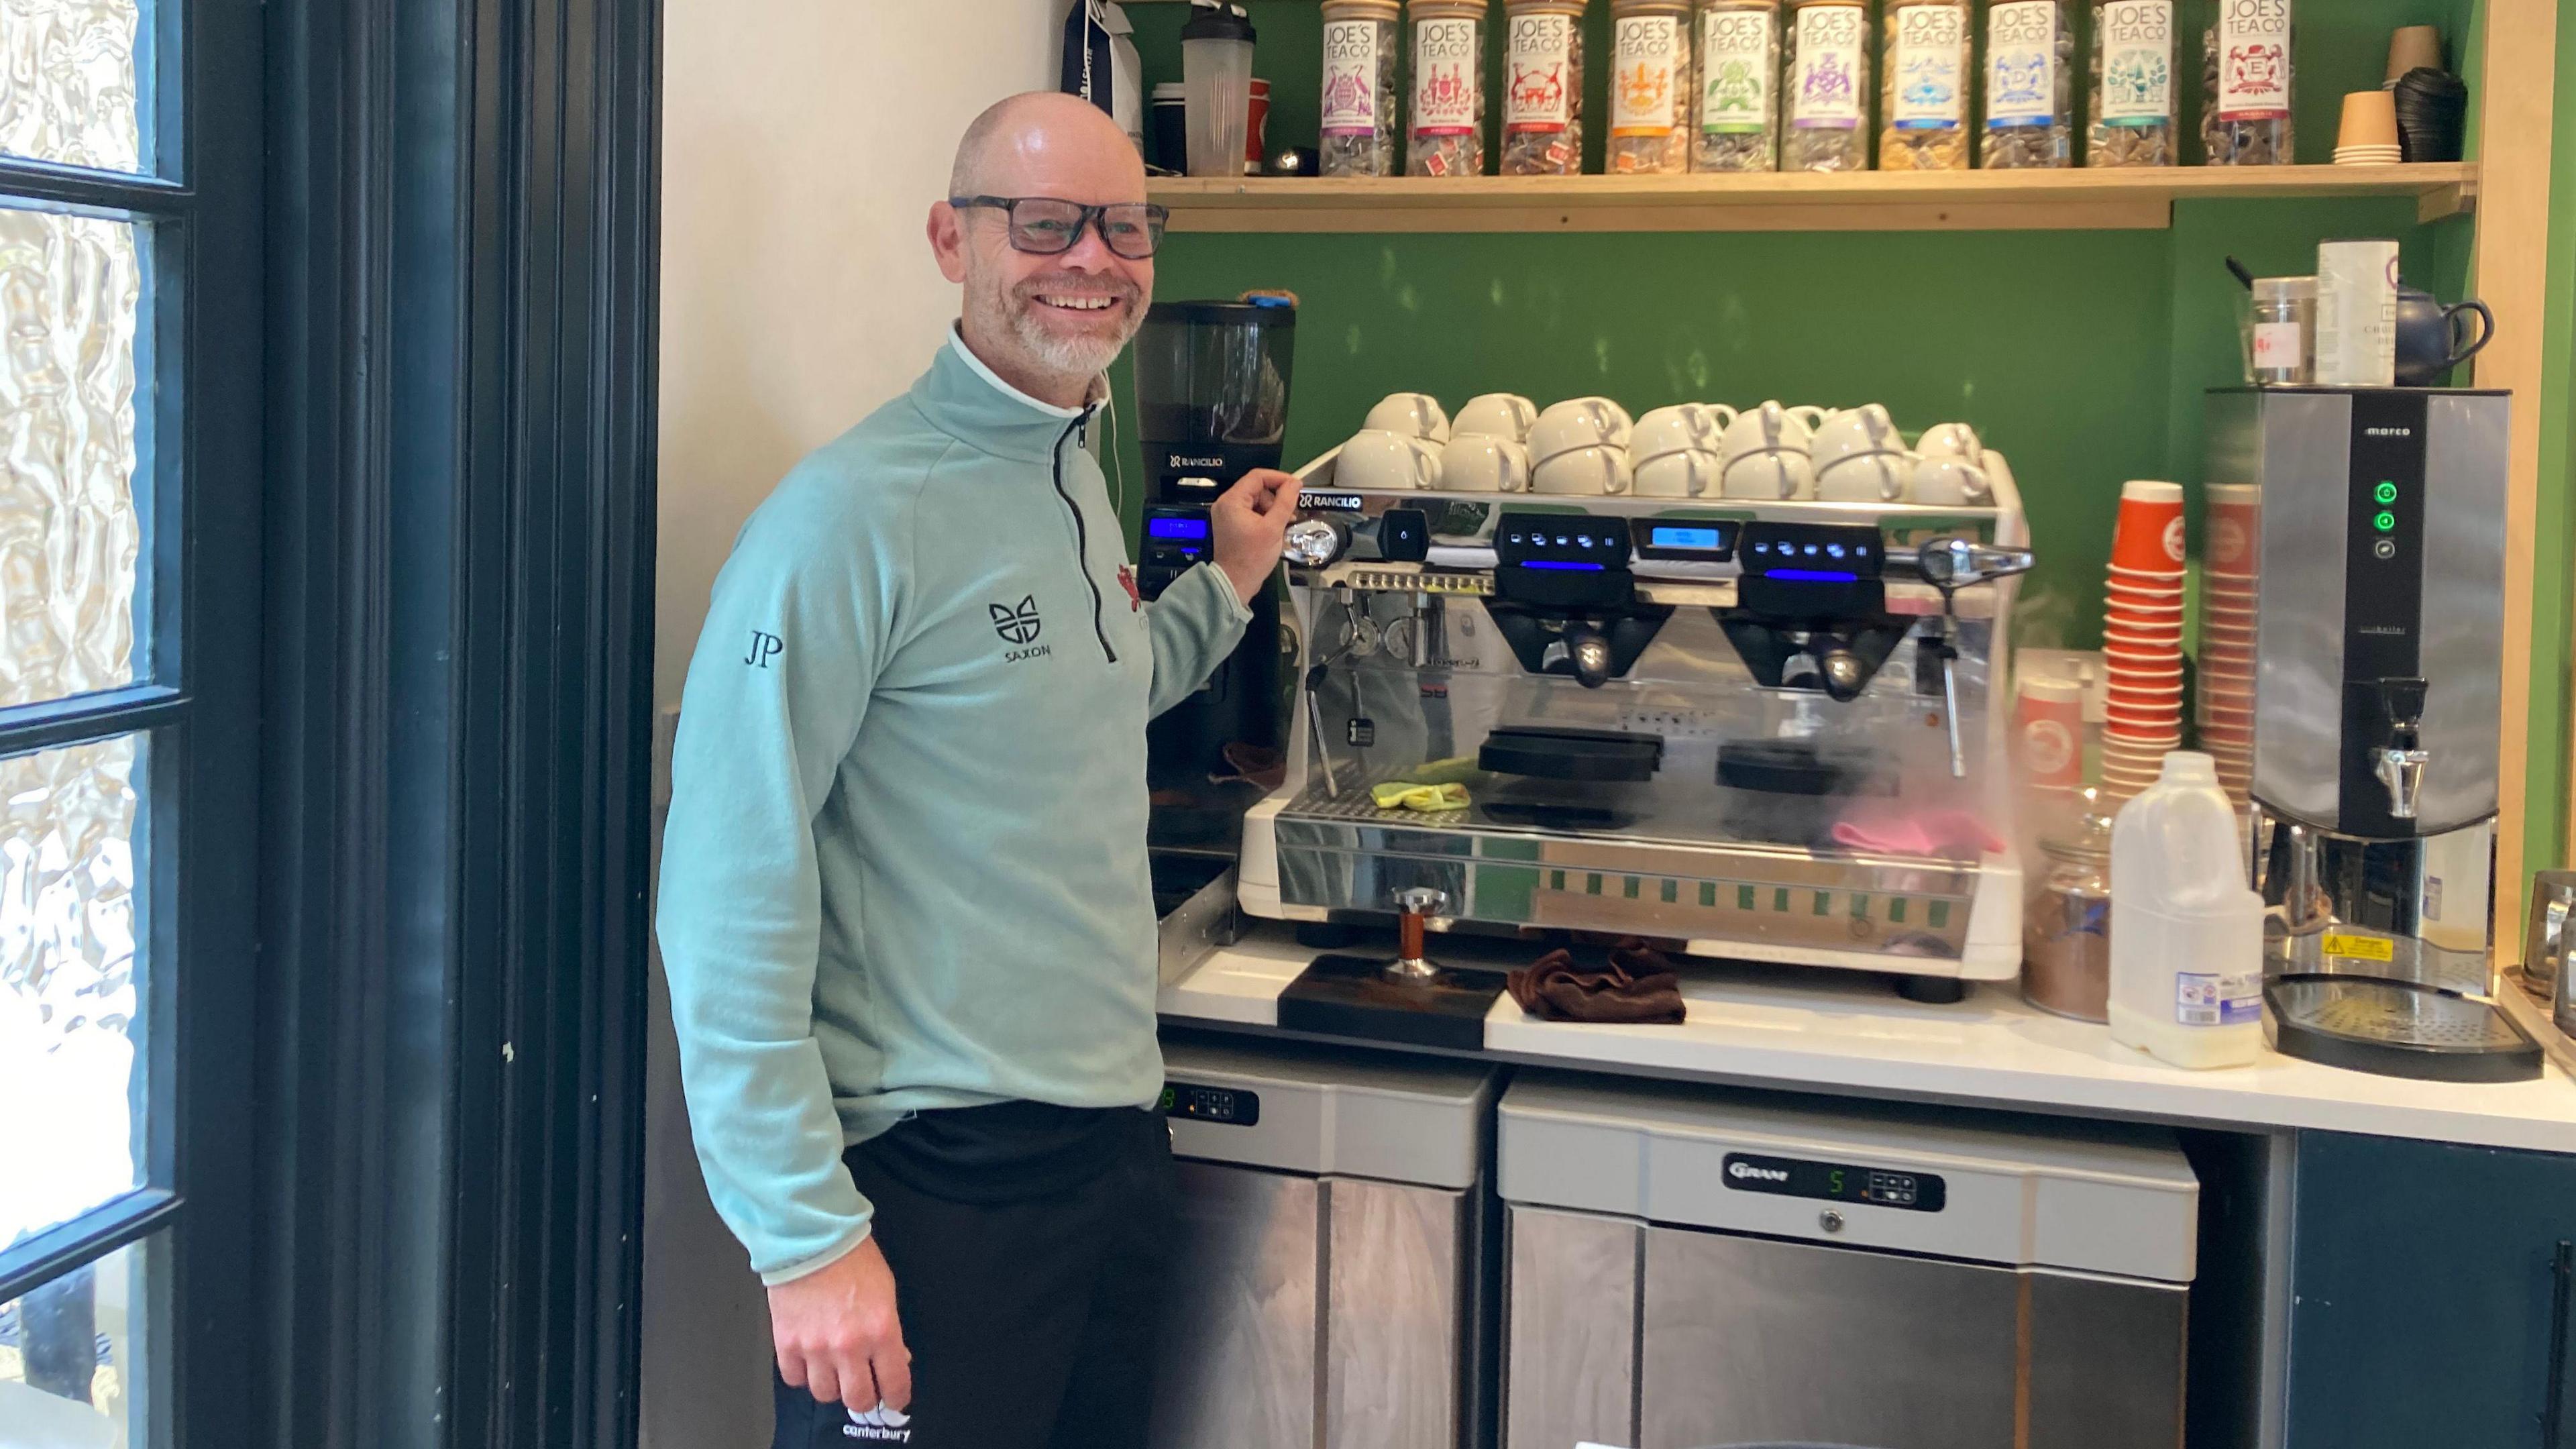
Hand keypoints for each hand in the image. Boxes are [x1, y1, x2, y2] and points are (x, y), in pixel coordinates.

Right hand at [768, 1234, 911, 1413]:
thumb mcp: (886, 1292)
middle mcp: (849, 1346)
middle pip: (858, 1399)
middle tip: (864, 1387)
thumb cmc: (852, 1259)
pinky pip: (795, 1379)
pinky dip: (803, 1375)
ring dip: (833, 1385)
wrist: (810, 1238)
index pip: (895, 1384)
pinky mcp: (787, 1344)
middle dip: (865, 1397)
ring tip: (834, 1369)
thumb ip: (890, 1331)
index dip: (897, 1396)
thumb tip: (896, 1358)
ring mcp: (815, 1348)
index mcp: (881, 1331)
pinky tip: (810, 1359)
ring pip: (826, 1394)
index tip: (895, 1396)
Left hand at [1211, 468, 1302, 603]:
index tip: (1296, 487)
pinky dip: (1264, 516)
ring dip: (1272, 509)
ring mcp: (1227, 514)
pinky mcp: (1231, 524)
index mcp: (1232, 501)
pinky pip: (1251, 511)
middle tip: (1289, 513)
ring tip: (1282, 524)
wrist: (1236, 583)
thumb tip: (1295, 483)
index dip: (1279, 478)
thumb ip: (1285, 502)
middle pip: (1257, 488)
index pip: (1257, 476)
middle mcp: (1226, 504)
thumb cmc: (1251, 558)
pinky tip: (1274, 528)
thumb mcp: (1273, 528)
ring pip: (1256, 500)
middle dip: (1276, 498)